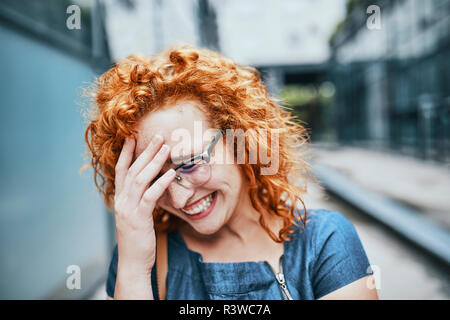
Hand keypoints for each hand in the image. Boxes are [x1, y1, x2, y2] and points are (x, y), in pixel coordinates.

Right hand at [113, 135, 174, 274]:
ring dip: (154, 161)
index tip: (132, 137)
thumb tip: (153, 187)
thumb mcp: (136, 216)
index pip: (121, 170)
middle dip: (145, 151)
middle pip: (132, 169)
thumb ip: (140, 200)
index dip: (126, 153)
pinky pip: (150, 196)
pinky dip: (161, 182)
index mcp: (120, 199)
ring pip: (140, 179)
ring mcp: (128, 209)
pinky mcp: (139, 218)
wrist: (133, 262)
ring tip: (166, 148)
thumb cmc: (137, 239)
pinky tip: (171, 173)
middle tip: (158, 136)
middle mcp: (121, 201)